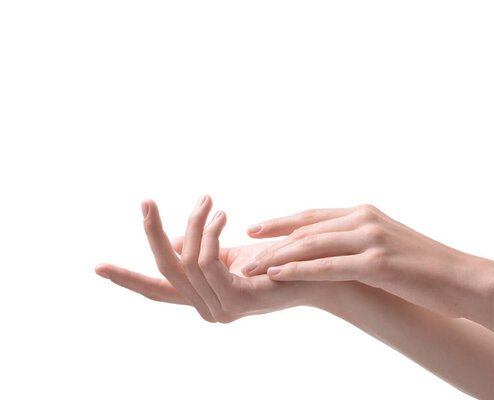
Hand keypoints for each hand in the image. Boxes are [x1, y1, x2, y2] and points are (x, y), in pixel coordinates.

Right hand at [96, 196, 324, 322]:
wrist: (317, 271)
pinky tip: (222, 215)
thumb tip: (171, 240)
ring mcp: (221, 309)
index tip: (97, 266)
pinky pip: (208, 262)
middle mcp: (207, 309)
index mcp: (202, 297)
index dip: (127, 278)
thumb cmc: (275, 259)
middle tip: (147, 200)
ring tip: (208, 201)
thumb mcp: (229, 251)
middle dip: (152, 233)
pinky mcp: (237, 300)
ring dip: (194, 224)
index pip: (157, 290)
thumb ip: (198, 250)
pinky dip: (209, 234)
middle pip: (165, 270)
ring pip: (188, 261)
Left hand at [243, 204, 485, 316]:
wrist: (465, 278)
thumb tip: (334, 252)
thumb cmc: (425, 267)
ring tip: (250, 267)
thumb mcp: (387, 247)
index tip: (255, 229)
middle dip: (271, 242)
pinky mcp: (378, 262)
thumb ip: (358, 244)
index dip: (281, 223)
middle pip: (306, 229)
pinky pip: (329, 266)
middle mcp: (364, 220)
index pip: (313, 216)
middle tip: (242, 250)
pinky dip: (300, 270)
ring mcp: (371, 239)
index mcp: (364, 214)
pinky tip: (278, 275)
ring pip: (312, 246)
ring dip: (277, 258)